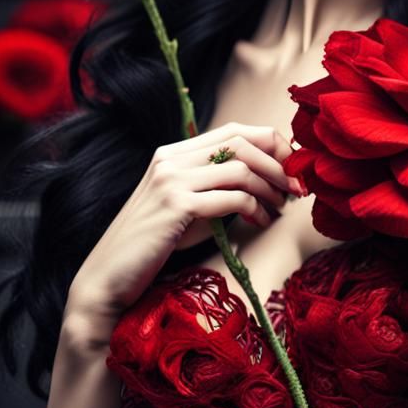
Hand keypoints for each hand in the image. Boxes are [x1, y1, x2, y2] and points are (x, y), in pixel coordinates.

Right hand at [65, 121, 301, 340]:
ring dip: (271, 188)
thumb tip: (270, 176)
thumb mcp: (190, 205)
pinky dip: (255, 209)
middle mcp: (172, 158)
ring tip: (282, 208)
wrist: (109, 277)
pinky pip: (231, 198)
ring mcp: (171, 180)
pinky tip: (263, 223)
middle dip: (279, 164)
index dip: (271, 144)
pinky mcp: (176, 206)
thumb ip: (218, 185)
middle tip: (298, 188)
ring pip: (241, 168)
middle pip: (242, 142)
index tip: (292, 167)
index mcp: (175, 152)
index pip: (235, 130)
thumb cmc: (156, 244)